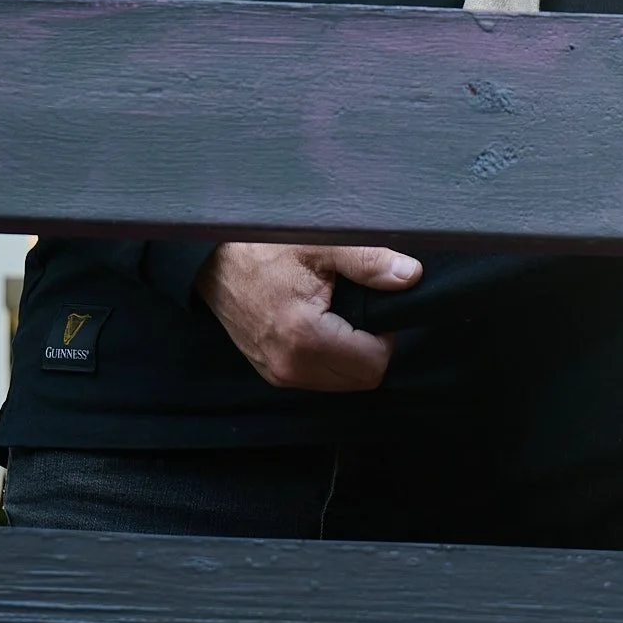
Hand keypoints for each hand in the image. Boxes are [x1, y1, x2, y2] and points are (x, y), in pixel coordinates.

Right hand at [195, 242, 421, 391]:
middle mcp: (290, 367)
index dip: (385, 333)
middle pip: (360, 379)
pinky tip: (320, 321)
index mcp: (305, 338)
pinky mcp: (270, 371)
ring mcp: (277, 373)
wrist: (211, 258)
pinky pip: (317, 376)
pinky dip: (329, 356)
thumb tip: (411, 275)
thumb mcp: (319, 242)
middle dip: (369, 346)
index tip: (371, 301)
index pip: (374, 364)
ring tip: (337, 310)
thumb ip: (368, 261)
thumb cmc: (262, 245)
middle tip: (357, 304)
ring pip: (340, 381)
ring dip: (349, 353)